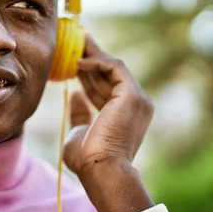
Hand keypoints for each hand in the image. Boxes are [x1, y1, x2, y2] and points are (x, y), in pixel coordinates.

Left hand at [63, 35, 154, 211]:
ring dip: (94, 54)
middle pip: (111, 75)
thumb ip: (80, 113)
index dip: (90, 75)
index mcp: (126, 116)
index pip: (106, 89)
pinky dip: (98, 61)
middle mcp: (137, 106)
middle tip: (78, 42)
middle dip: (93, 58)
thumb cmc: (89, 160)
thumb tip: (75, 95)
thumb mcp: (80, 132)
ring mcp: (137, 99)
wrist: (102, 169)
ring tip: (76, 42)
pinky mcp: (132, 94)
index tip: (75, 62)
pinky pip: (115, 68)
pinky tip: (79, 63)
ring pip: (114, 68)